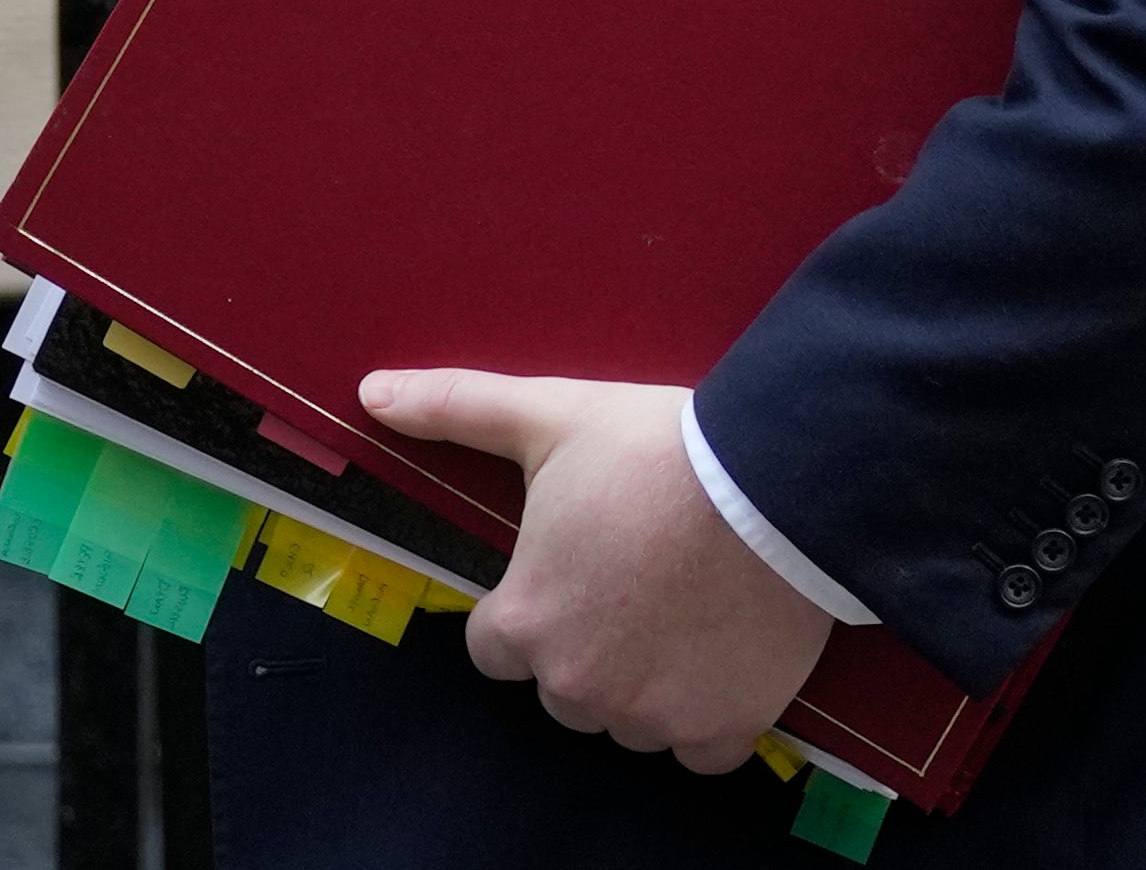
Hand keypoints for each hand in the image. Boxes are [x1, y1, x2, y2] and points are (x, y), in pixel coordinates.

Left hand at [359, 369, 834, 772]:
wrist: (773, 483)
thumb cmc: (652, 450)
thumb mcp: (547, 415)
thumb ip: (456, 408)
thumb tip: (372, 393)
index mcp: (525, 622)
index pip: (494, 648)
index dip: (525, 609)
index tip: (566, 571)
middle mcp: (577, 684)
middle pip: (561, 686)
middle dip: (586, 647)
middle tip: (633, 582)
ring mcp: (651, 717)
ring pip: (627, 721)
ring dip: (643, 684)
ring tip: (683, 611)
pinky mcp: (721, 729)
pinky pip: (698, 752)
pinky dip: (707, 719)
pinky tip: (722, 662)